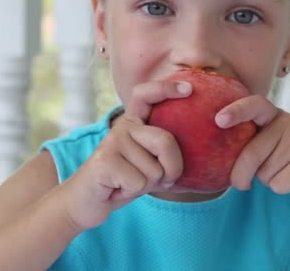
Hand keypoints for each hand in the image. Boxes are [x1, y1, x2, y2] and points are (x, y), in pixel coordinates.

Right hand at [60, 80, 191, 230]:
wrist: (88, 202)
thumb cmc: (126, 182)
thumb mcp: (151, 163)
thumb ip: (166, 153)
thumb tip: (201, 148)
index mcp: (135, 122)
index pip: (147, 94)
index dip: (166, 88)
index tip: (188, 89)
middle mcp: (123, 126)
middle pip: (166, 141)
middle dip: (172, 169)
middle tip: (159, 180)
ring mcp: (112, 141)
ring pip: (154, 170)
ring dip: (147, 185)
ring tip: (128, 182)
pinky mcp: (104, 160)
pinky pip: (139, 182)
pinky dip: (132, 192)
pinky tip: (117, 187)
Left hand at [216, 95, 289, 202]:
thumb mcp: (274, 140)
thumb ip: (251, 141)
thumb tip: (219, 160)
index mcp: (273, 115)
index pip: (254, 105)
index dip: (236, 111)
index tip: (219, 120)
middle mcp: (288, 123)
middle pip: (250, 154)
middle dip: (240, 175)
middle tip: (241, 184)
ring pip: (264, 173)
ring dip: (269, 180)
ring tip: (286, 171)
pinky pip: (278, 184)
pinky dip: (282, 188)